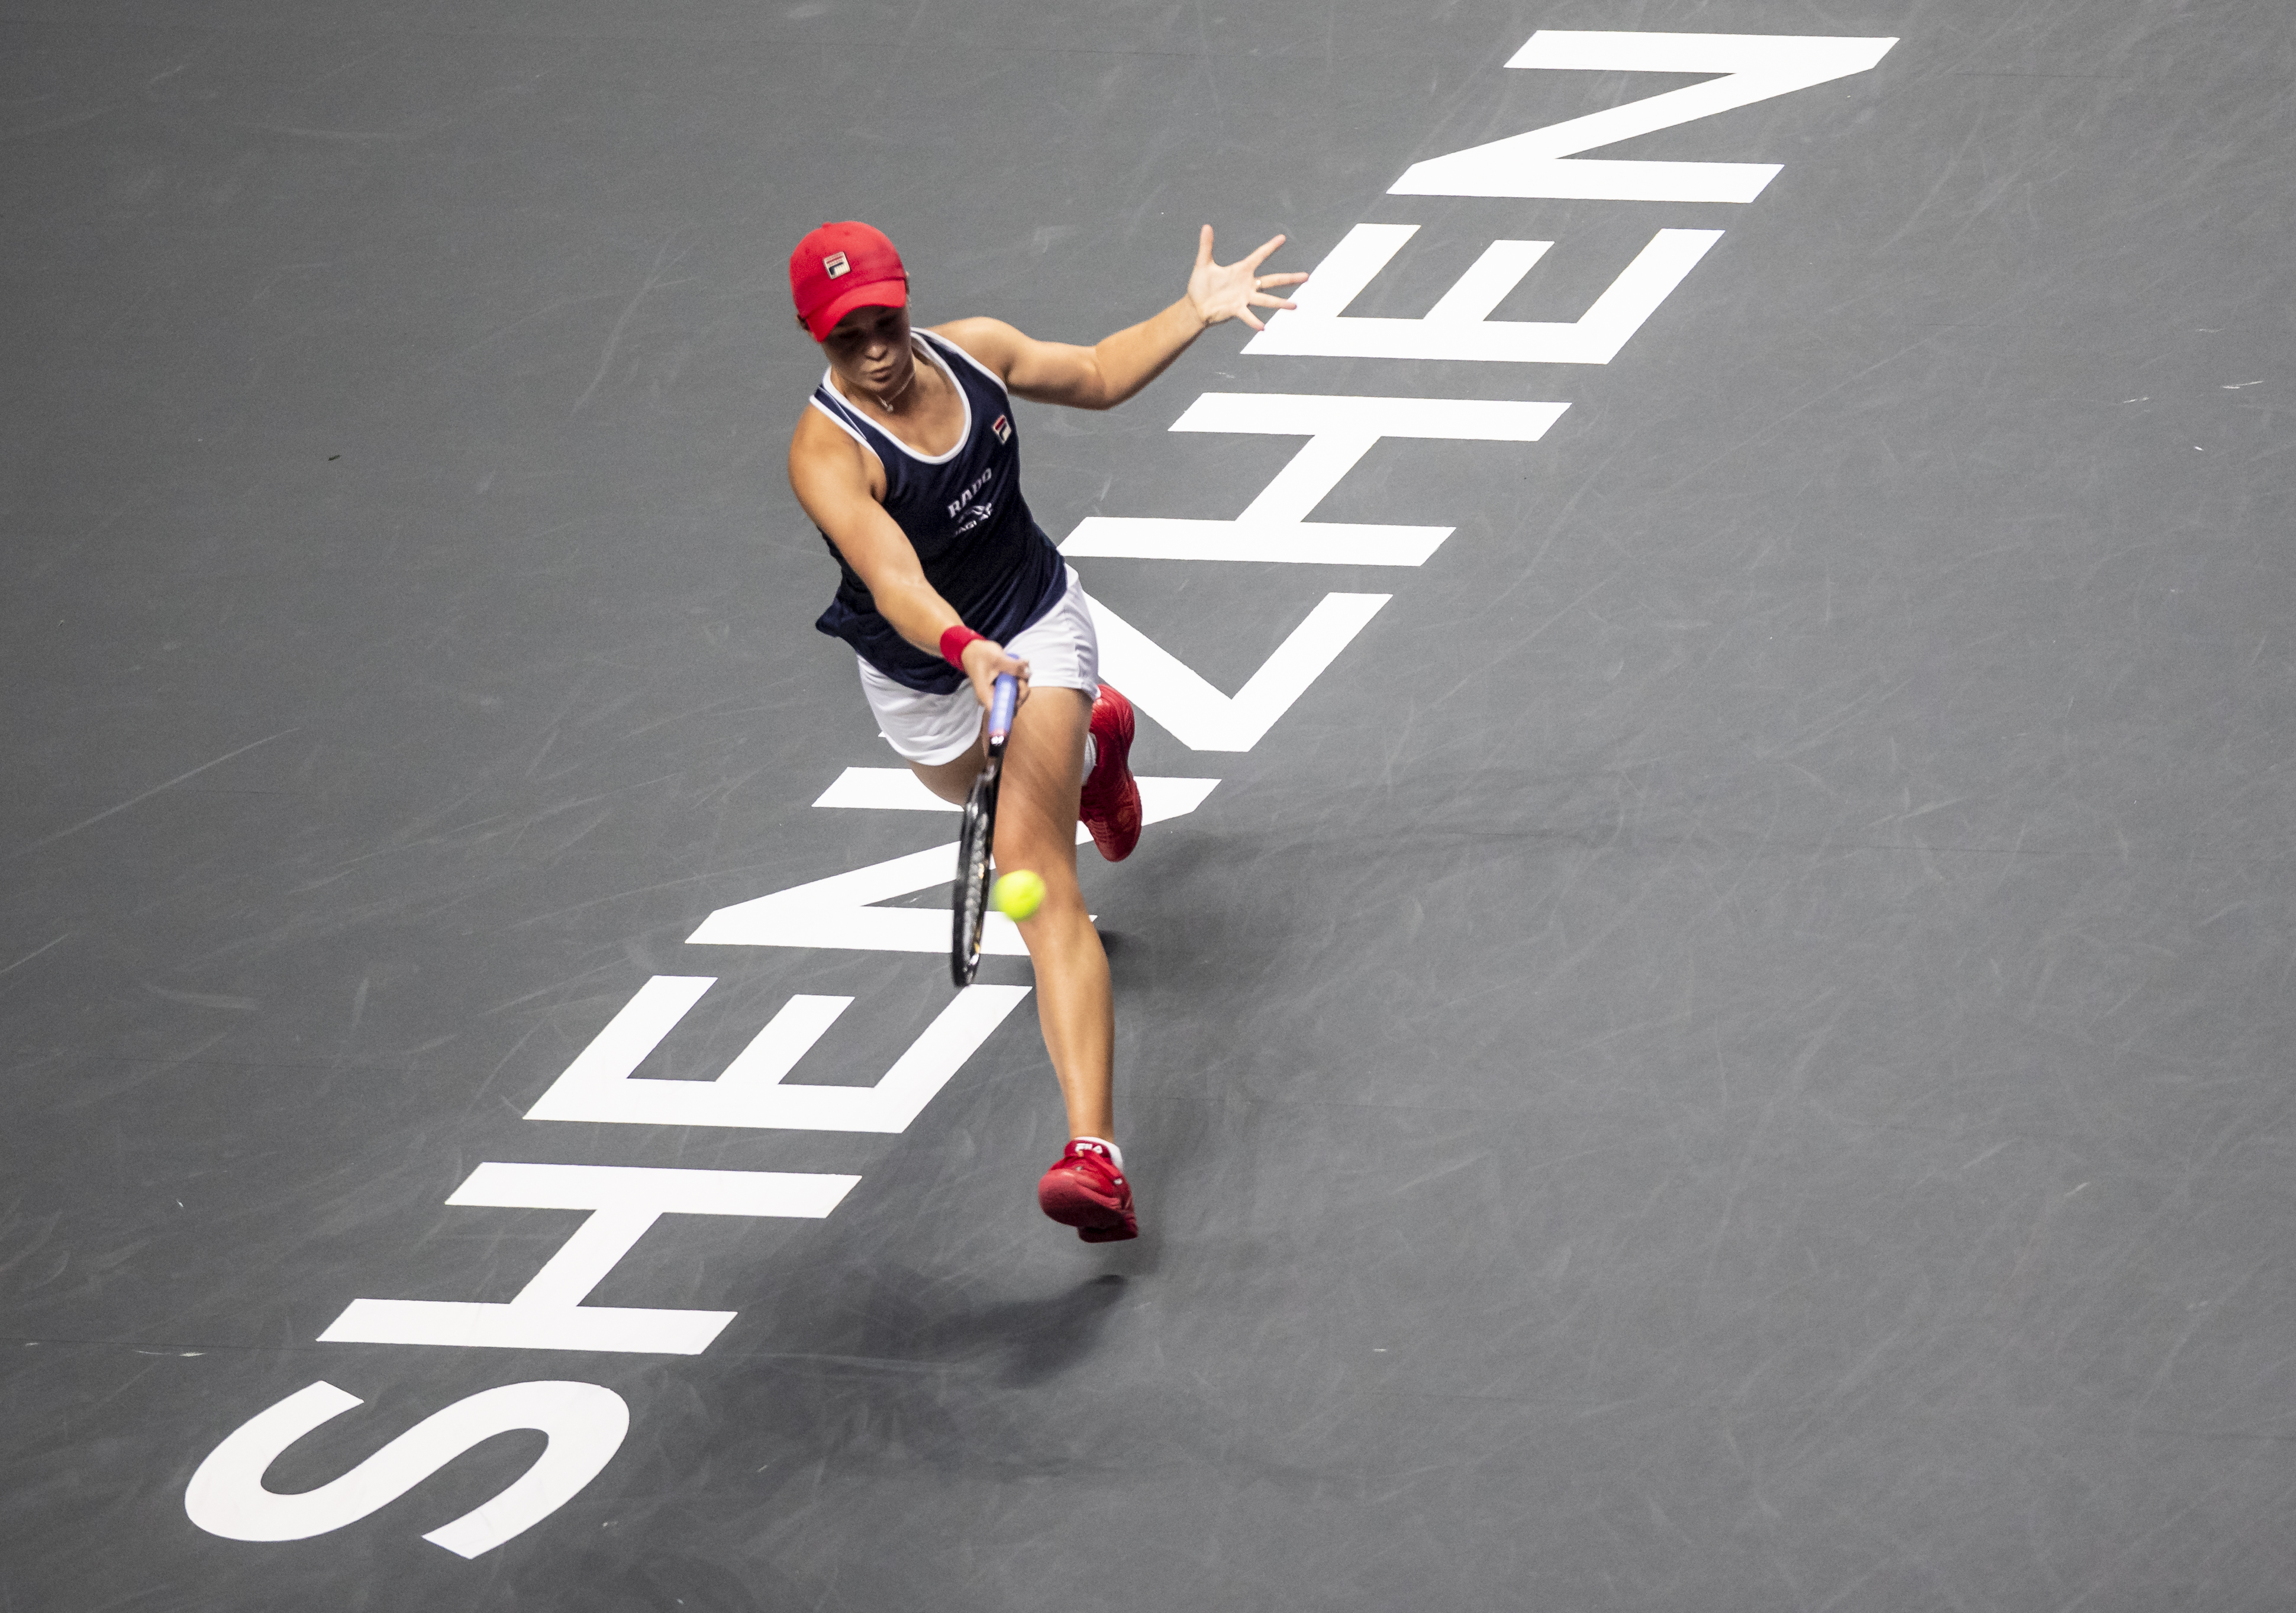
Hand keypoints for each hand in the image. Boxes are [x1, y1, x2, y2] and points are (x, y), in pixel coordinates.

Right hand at [959, 636, 1030, 710]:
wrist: (972, 650)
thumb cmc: (979, 655)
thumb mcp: (997, 658)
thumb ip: (1014, 667)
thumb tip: (1029, 673)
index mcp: (986, 695)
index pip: (1000, 713)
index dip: (1013, 707)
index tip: (1019, 689)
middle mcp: (992, 698)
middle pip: (1012, 705)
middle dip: (1022, 690)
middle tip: (1021, 674)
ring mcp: (998, 694)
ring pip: (1016, 696)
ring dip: (1022, 683)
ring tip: (1020, 667)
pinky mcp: (1002, 688)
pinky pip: (1015, 689)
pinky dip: (1020, 680)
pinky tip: (1019, 668)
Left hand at [1184, 226, 1307, 331]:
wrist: (1195, 306)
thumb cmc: (1200, 286)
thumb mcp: (1203, 264)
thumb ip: (1206, 246)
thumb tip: (1206, 226)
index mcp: (1242, 270)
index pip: (1259, 255)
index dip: (1270, 247)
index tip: (1282, 238)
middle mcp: (1247, 284)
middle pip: (1272, 280)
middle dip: (1289, 279)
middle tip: (1306, 276)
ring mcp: (1244, 298)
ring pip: (1266, 300)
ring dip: (1280, 303)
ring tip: (1295, 305)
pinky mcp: (1237, 310)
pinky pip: (1248, 315)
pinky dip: (1254, 321)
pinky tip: (1262, 327)